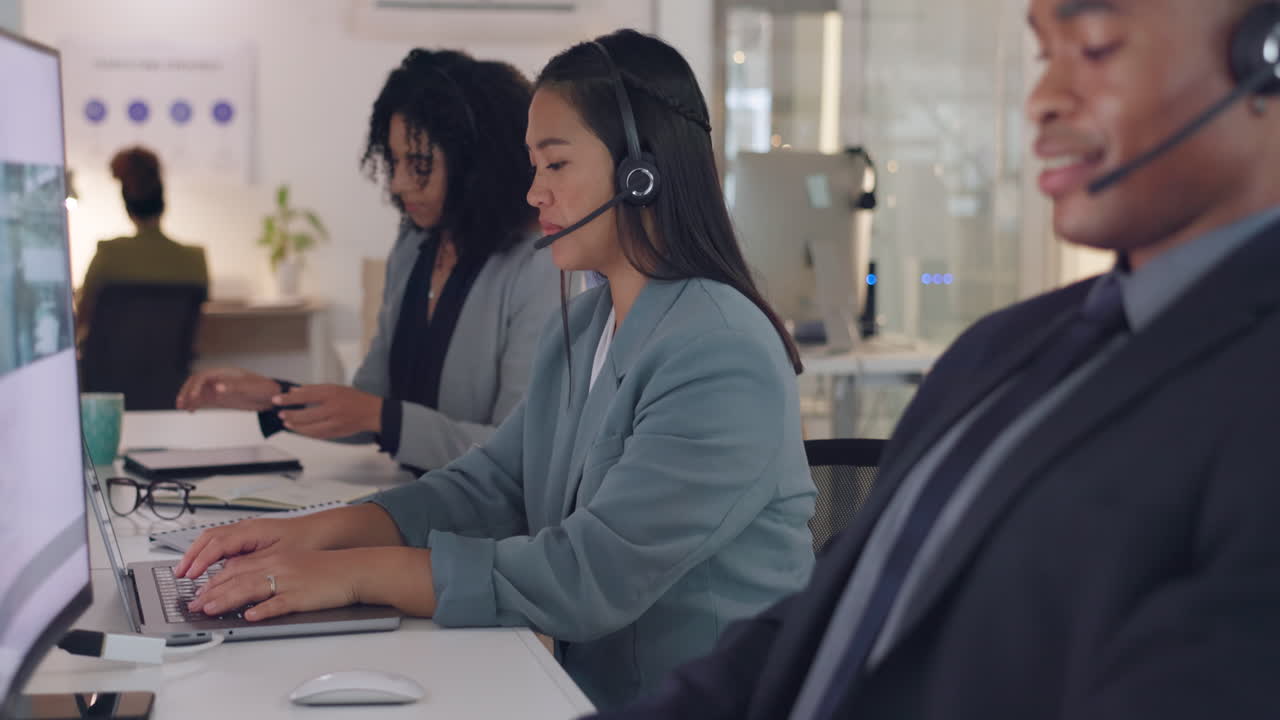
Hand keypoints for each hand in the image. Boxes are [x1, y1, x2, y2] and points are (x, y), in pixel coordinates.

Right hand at [175, 516, 328, 579]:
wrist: (324, 531)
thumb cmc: (306, 540)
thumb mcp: (279, 555)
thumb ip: (253, 564)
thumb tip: (229, 573)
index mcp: (251, 530)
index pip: (217, 544)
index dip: (201, 560)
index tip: (190, 575)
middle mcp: (245, 528)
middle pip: (209, 539)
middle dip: (191, 556)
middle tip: (179, 575)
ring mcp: (246, 531)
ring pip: (213, 539)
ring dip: (198, 554)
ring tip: (186, 571)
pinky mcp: (250, 538)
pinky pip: (222, 543)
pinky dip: (209, 554)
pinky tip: (206, 566)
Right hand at [176, 368, 279, 411]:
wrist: (272, 397)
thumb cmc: (263, 389)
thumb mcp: (250, 388)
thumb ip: (233, 387)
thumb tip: (217, 387)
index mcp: (225, 373)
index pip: (203, 376)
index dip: (196, 386)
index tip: (193, 397)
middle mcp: (219, 379)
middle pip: (196, 382)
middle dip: (187, 391)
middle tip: (181, 403)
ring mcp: (218, 389)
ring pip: (197, 391)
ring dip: (188, 398)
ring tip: (181, 408)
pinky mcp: (220, 398)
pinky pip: (204, 400)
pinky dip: (195, 404)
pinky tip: (190, 411)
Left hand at [189, 548, 362, 620]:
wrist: (354, 569)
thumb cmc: (327, 570)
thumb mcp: (294, 564)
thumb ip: (270, 572)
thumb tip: (247, 588)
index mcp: (275, 558)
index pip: (236, 568)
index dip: (214, 581)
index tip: (199, 594)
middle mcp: (278, 567)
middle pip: (237, 578)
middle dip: (212, 592)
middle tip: (194, 605)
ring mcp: (289, 581)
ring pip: (251, 588)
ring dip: (227, 600)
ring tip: (209, 610)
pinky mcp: (301, 595)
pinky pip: (279, 603)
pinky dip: (263, 609)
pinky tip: (250, 615)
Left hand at [274, 384, 382, 438]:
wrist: (373, 412)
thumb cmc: (355, 399)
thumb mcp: (335, 388)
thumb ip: (313, 390)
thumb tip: (293, 391)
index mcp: (331, 393)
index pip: (305, 395)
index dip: (289, 399)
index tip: (277, 400)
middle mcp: (333, 408)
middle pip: (305, 415)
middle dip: (290, 415)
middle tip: (281, 414)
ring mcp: (335, 422)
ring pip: (310, 428)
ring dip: (296, 427)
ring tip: (287, 423)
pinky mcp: (337, 432)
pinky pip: (317, 435)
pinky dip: (306, 433)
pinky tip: (300, 430)